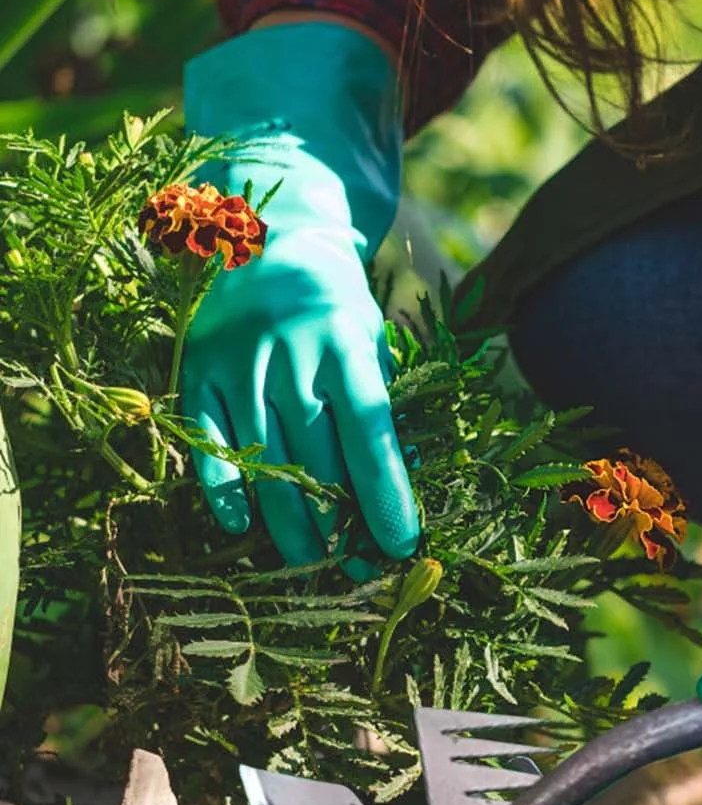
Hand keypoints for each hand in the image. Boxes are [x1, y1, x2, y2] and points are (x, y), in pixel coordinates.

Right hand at [181, 172, 418, 568]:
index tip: (399, 543)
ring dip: (288, 519)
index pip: (371, 434)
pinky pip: (210, 442)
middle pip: (318, 458)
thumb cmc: (337, 302)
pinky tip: (240, 523)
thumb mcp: (371, 337)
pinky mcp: (199, 371)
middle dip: (341, 522)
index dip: (386, 493)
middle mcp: (290, 357)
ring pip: (266, 460)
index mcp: (345, 345)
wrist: (267, 237)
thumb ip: (379, 396)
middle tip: (357, 568)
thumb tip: (395, 474)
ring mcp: (239, 365)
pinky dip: (224, 488)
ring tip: (310, 560)